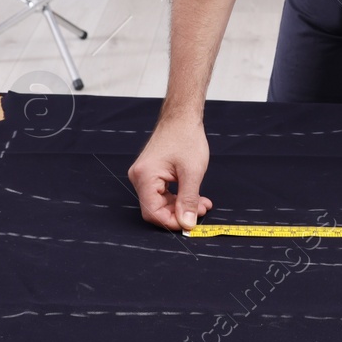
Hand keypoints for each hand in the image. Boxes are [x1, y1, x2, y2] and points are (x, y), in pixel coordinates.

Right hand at [128, 115, 213, 230]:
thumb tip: (187, 223)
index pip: (153, 212)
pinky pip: (162, 194)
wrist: (182, 117)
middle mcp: (139, 177)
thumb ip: (189, 200)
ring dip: (181, 206)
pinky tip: (195, 197)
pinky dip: (178, 197)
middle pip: (156, 209)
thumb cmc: (186, 138)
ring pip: (160, 203)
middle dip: (179, 213)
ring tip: (202, 203)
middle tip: (202, 210)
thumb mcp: (192, 172)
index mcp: (145, 176)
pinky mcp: (151, 174)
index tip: (190, 224)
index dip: (172, 222)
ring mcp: (143, 175)